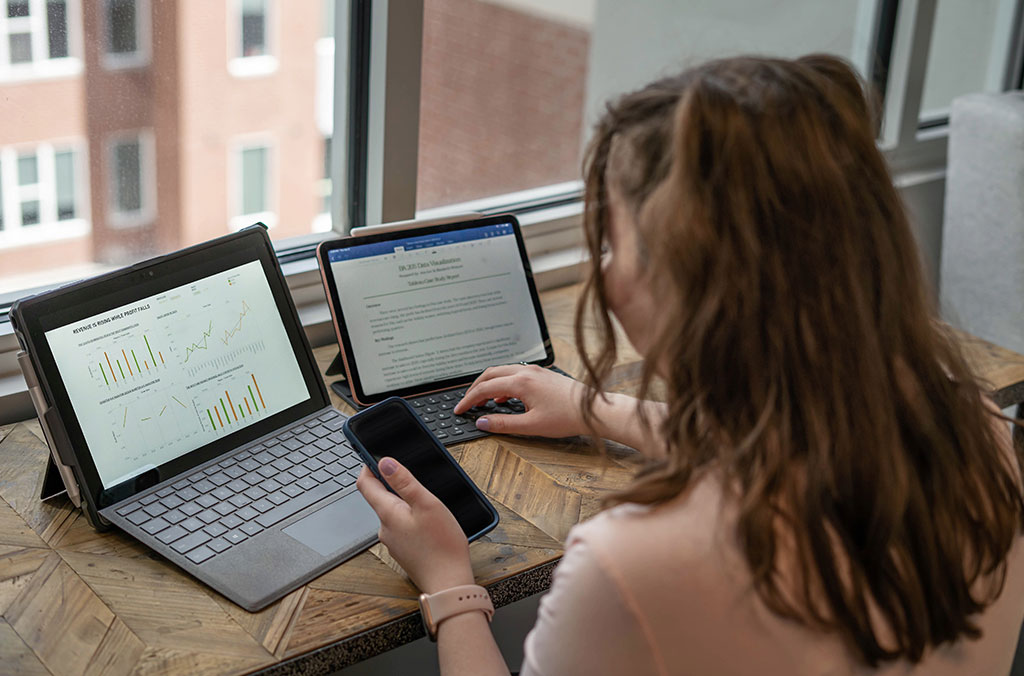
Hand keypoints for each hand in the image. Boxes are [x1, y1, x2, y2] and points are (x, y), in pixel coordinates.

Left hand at [356, 459, 473, 593]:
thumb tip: (385, 462)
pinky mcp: (405, 551)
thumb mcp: (427, 504)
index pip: (365, 484)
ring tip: (428, 502)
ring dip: (406, 504)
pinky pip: (403, 528)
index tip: (375, 455)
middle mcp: (385, 529)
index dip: (368, 466)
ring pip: (394, 513)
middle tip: (413, 476)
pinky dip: (413, 519)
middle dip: (393, 485)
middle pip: (380, 498)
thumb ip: (404, 482)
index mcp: (387, 514)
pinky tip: (430, 523)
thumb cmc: (442, 546)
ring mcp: (394, 542)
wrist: (449, 584)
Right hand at [454, 364, 588, 437]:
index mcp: (521, 382)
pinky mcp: (542, 374)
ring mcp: (535, 371)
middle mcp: (526, 372)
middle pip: (490, 374)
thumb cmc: (568, 417)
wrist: (593, 409)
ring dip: (489, 384)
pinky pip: (514, 374)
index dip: (469, 400)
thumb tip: (483, 422)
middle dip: (474, 388)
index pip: (485, 388)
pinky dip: (502, 383)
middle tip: (466, 403)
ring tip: (482, 401)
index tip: (460, 409)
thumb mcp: (531, 425)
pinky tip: (504, 398)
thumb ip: (503, 424)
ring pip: (502, 371)